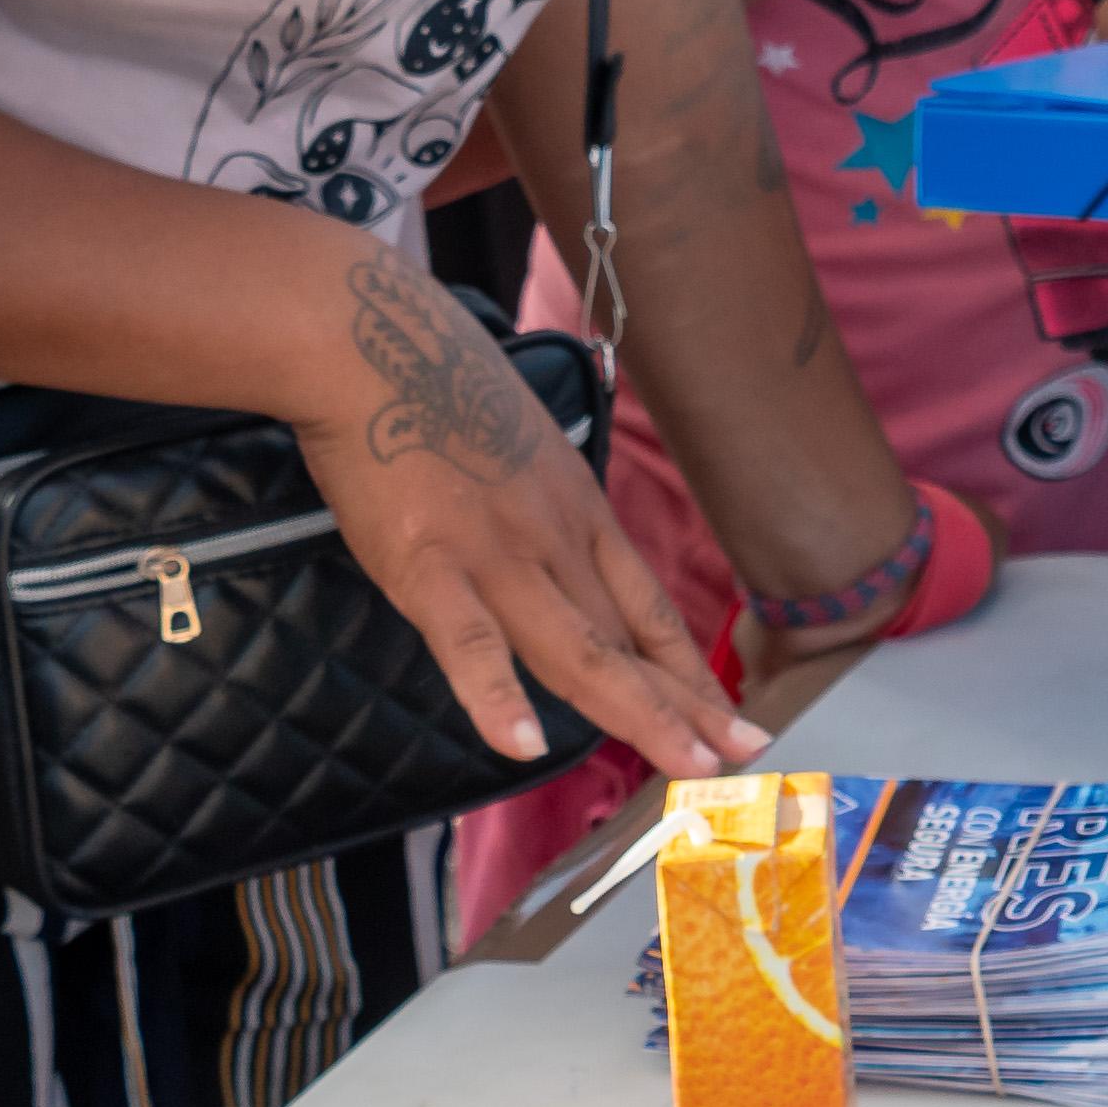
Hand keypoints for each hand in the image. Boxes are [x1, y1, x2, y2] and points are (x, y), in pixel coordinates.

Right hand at [292, 247, 749, 772]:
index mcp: (575, 511)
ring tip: (684, 766)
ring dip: (638, 713)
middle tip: (740, 759)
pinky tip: (522, 745)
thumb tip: (547, 562)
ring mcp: (496, 554)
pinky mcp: (427, 563)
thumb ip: (539, 512)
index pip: (647, 607)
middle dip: (687, 707)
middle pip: (628, 640)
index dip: (687, 668)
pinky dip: (496, 696)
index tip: (726, 716)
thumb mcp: (520, 447)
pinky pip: (469, 641)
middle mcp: (553, 538)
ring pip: (580, 650)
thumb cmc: (431, 388)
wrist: (367, 341)